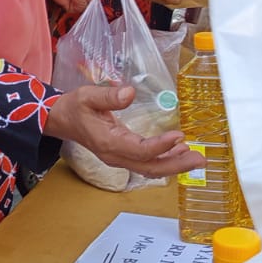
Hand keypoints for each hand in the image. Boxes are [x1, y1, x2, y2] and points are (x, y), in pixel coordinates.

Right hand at [44, 84, 204, 178]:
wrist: (61, 120)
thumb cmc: (74, 108)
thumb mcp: (88, 96)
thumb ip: (108, 96)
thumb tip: (129, 93)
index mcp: (108, 143)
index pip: (140, 150)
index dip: (161, 146)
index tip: (179, 136)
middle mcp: (115, 156)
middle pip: (150, 167)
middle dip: (177, 165)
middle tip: (200, 159)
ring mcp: (119, 159)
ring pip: (150, 169)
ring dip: (174, 165)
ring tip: (196, 158)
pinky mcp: (123, 156)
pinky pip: (147, 163)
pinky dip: (165, 161)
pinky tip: (179, 153)